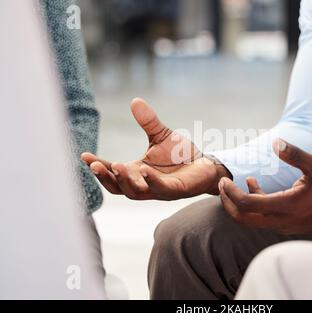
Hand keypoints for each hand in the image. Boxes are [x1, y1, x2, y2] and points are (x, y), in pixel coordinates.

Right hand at [81, 98, 230, 199]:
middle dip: (105, 177)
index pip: (112, 171)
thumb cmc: (181, 154)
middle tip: (94, 165)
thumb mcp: (161, 135)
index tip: (84, 156)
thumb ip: (148, 121)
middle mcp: (144, 184)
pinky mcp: (175, 191)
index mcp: (136, 172)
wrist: (206, 165)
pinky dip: (151, 181)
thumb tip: (135, 100)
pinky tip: (144, 170)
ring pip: (135, 192)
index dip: (98, 166)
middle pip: (118, 187)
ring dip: (124, 180)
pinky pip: (160, 188)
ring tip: (115, 166)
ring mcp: (158, 190)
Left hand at [218, 139, 311, 233]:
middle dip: (228, 202)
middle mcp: (281, 220)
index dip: (231, 192)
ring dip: (239, 203)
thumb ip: (296, 155)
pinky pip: (261, 218)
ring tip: (233, 182)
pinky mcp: (285, 224)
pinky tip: (254, 183)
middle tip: (221, 184)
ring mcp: (282, 225)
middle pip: (243, 218)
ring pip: (251, 220)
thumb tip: (276, 142)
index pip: (247, 204)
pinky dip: (253, 203)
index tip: (224, 180)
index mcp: (286, 205)